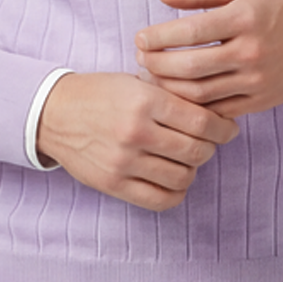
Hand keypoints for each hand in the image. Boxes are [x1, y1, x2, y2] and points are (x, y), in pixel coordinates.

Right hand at [36, 72, 238, 211]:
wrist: (54, 112)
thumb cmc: (100, 93)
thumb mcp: (136, 82)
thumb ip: (172, 96)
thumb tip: (216, 111)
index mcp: (144, 100)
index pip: (201, 121)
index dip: (223, 128)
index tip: (228, 129)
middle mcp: (135, 132)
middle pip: (196, 151)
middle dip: (210, 148)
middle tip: (207, 142)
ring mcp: (124, 161)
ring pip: (182, 177)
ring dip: (192, 169)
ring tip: (186, 159)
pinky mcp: (113, 184)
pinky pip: (160, 199)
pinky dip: (175, 192)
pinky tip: (173, 179)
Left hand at [134, 0, 282, 117]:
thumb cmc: (273, 6)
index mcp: (244, 18)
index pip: (191, 31)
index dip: (159, 37)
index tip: (140, 38)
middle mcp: (251, 52)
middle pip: (191, 66)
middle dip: (157, 64)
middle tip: (140, 58)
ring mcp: (256, 81)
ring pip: (201, 93)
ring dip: (169, 88)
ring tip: (152, 76)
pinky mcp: (259, 101)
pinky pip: (218, 110)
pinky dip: (192, 106)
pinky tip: (176, 94)